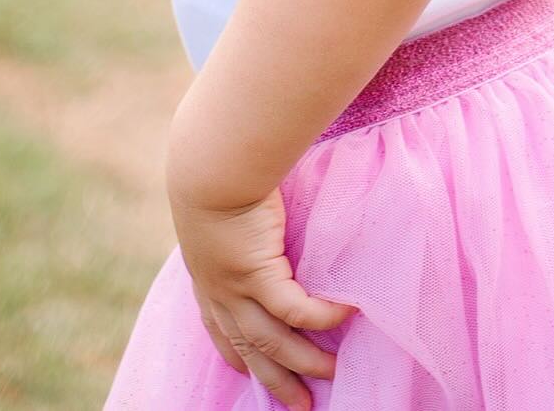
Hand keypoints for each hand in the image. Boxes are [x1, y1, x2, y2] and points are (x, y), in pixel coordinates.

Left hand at [167, 174, 356, 409]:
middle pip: (250, 349)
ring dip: (304, 361)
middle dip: (276, 380)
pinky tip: (346, 314)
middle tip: (302, 404)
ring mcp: (237, 287)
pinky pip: (296, 309)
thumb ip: (241, 225)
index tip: (248, 374)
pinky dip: (322, 317)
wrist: (210, 166)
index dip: (236, 354)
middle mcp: (219, 291)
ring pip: (273, 340)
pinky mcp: (259, 274)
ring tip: (332, 372)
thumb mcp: (222, 211)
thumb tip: (261, 220)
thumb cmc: (219, 174)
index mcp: (207, 279)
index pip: (220, 329)